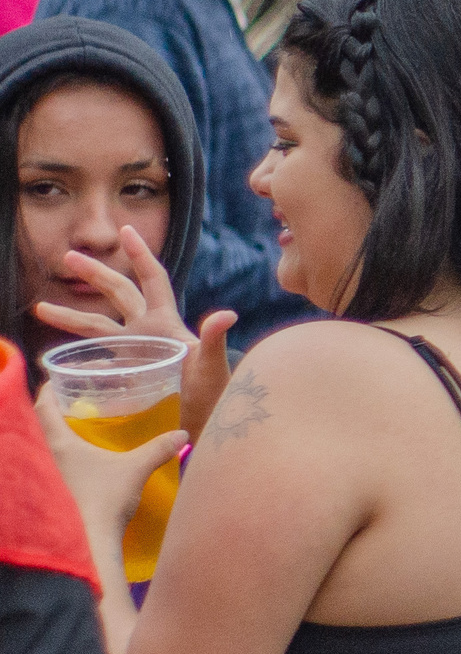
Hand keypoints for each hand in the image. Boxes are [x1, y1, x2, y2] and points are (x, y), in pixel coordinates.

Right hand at [33, 225, 235, 438]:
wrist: (204, 424)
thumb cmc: (213, 394)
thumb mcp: (213, 365)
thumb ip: (214, 339)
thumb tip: (227, 314)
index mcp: (166, 321)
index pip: (152, 279)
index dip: (140, 254)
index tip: (126, 229)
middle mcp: (147, 330)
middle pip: (117, 293)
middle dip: (95, 274)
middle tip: (68, 256)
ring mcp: (133, 351)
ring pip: (96, 326)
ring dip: (70, 316)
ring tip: (41, 307)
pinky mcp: (125, 374)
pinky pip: (96, 362)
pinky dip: (77, 359)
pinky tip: (55, 360)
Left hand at [35, 385, 186, 592]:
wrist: (91, 540)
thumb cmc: (104, 500)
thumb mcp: (135, 469)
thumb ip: (158, 448)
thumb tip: (183, 434)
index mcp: (59, 442)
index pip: (43, 404)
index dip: (51, 386)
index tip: (66, 375)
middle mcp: (49, 453)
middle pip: (44, 419)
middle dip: (61, 403)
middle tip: (85, 393)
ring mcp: (53, 471)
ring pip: (52, 439)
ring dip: (67, 426)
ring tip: (92, 418)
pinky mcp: (62, 486)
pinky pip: (62, 456)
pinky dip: (74, 446)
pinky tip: (96, 450)